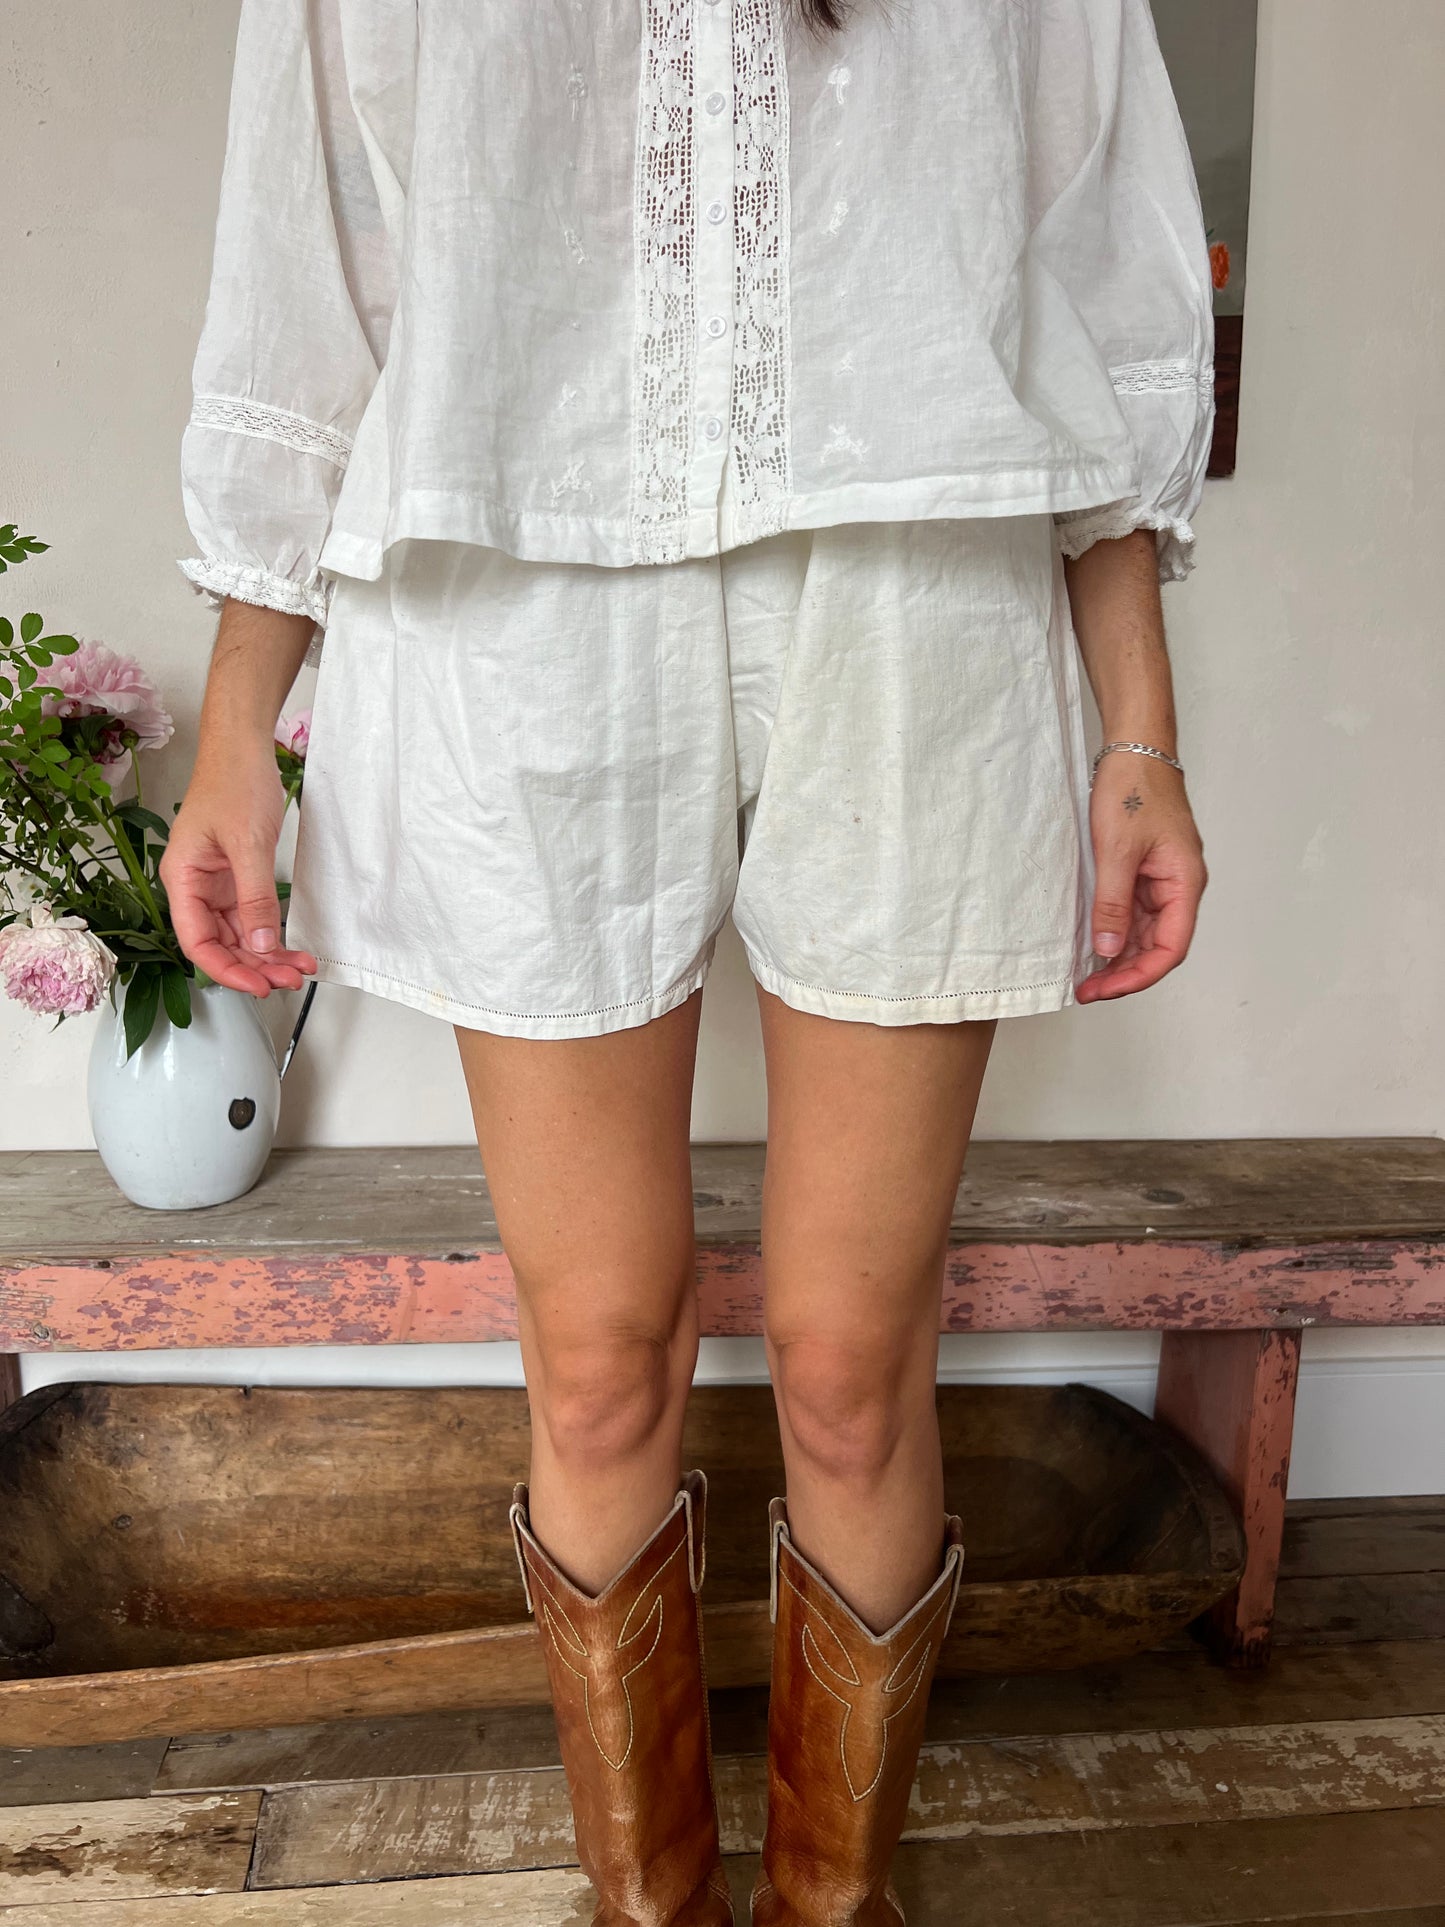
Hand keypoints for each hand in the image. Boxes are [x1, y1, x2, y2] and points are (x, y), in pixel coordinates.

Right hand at [160, 736, 317, 997]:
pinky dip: (272, 933)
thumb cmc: (234, 782)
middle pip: (220, 944)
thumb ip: (255, 897)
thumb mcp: (248, 843)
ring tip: (299, 970)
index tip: (258, 986)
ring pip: (239, 935)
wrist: (244, 748)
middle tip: (290, 981)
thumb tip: (260, 944)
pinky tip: (292, 948)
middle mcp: (196, 887)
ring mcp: (218, 884)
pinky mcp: (239, 878)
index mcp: (183, 879)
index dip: (225, 969)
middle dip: (254, 966)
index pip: (197, 941)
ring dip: (267, 955)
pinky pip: (253, 916)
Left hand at [1076, 752, 1206, 1002]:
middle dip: (1123, 972)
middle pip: (1157, 946)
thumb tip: (1107, 950)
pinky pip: (1132, 913)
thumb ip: (1112, 903)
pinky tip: (1090, 945)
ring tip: (1084, 976)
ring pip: (1143, 933)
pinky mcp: (1144, 872)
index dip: (1139, 975)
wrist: (1135, 749)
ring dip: (1117, 957)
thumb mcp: (1117, 850)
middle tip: (1086, 990)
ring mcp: (1160, 881)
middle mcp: (1178, 887)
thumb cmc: (1133, 789)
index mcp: (1184, 883)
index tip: (1105, 989)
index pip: (1170, 948)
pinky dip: (1113, 932)